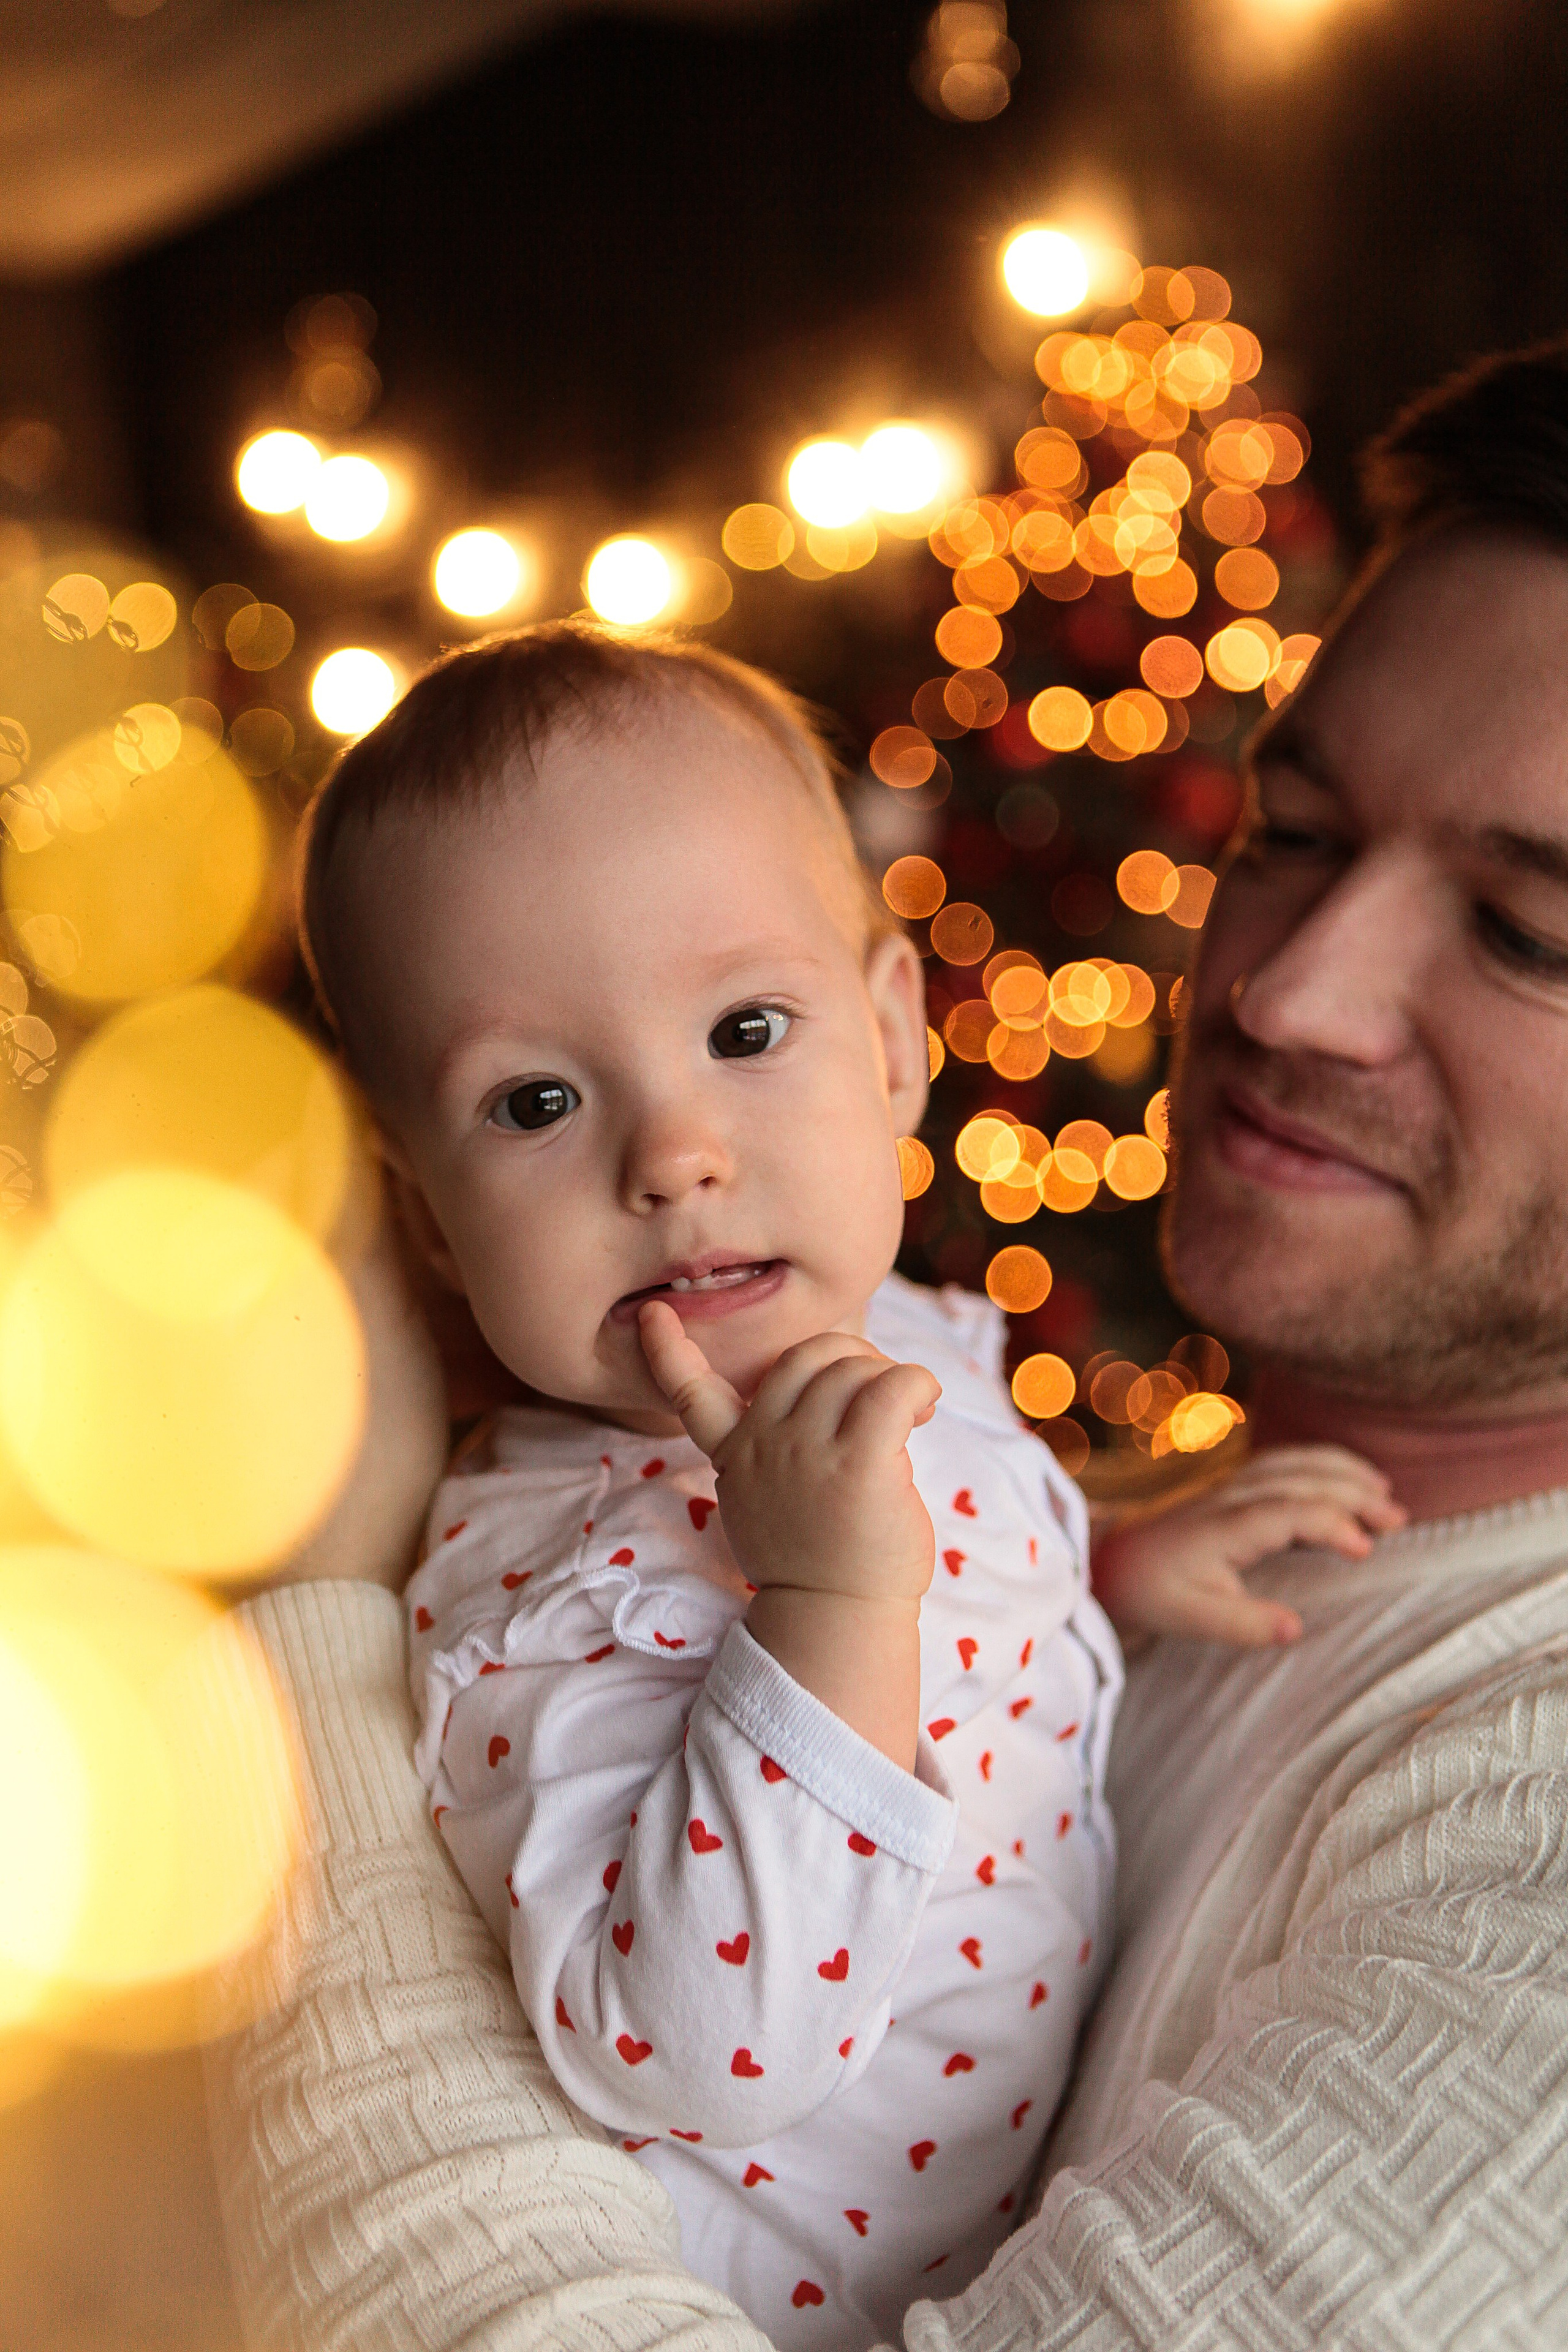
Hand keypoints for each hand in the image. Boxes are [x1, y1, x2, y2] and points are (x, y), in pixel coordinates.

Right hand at [639, 1302, 940, 1605]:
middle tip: (881, 1393)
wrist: (839, 1619)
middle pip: (807, 1355)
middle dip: (852, 1360)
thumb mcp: (767, 1504)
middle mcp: (762, 1445)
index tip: (652, 1312)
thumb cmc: (819, 1562)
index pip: (689, 1393)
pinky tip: (925, 1409)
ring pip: (852, 1367)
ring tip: (912, 1415)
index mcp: (736, 1454)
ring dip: (890, 1378)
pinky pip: (893, 1387)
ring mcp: (806, 1451)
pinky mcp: (858, 1462)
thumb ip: (775, 1450)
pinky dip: (917, 1385)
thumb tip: (829, 1396)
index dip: (668, 1351)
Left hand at [1090, 1445, 1406, 1649]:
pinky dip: (1320, 1463)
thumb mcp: (1191, 1618)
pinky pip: (1284, 1463)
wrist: (1109, 1559)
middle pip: (1300, 1479)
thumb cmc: (1151, 1591)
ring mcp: (1231, 1485)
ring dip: (1342, 1472)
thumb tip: (1295, 1628)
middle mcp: (1231, 1497)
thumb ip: (1243, 1623)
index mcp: (1224, 1526)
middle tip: (1398, 1518)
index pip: (1288, 1513)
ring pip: (1294, 1464)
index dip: (1330, 1525)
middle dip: (1352, 1492)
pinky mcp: (1232, 1486)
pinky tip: (1346, 1476)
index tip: (1365, 1550)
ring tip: (1385, 1492)